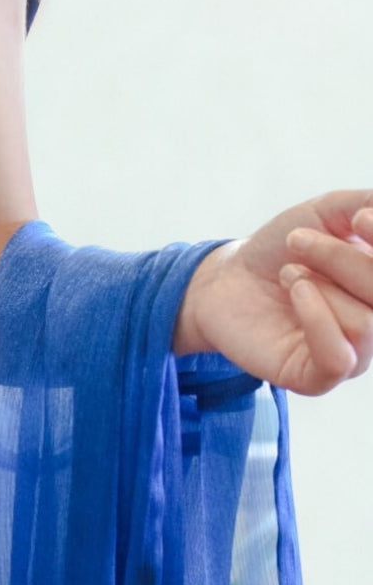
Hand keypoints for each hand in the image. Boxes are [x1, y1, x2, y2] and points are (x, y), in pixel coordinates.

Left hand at [175, 189, 372, 394]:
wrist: (226, 279)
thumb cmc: (280, 249)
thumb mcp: (328, 213)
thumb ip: (367, 205)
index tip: (357, 219)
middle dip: (342, 260)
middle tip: (296, 241)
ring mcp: (352, 355)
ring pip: (366, 324)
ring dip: (320, 286)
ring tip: (287, 274)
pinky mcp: (316, 379)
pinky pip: (339, 359)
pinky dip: (318, 319)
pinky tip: (296, 293)